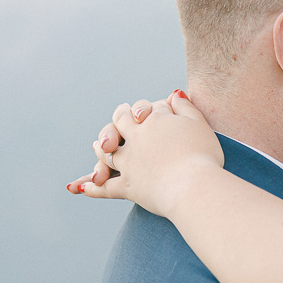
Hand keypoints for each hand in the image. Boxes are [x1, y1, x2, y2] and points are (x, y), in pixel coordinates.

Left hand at [66, 91, 224, 216]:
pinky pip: (106, 188)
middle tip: (119, 118)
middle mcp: (136, 137)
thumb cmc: (202, 156)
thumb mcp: (200, 125)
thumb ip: (186, 108)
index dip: (149, 110)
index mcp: (154, 120)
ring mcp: (128, 162)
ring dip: (101, 148)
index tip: (154, 112)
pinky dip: (92, 188)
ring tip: (98, 148)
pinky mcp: (128, 187)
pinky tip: (80, 188)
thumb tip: (173, 94)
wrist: (194, 186)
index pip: (147, 109)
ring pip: (108, 152)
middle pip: (119, 121)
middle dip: (119, 119)